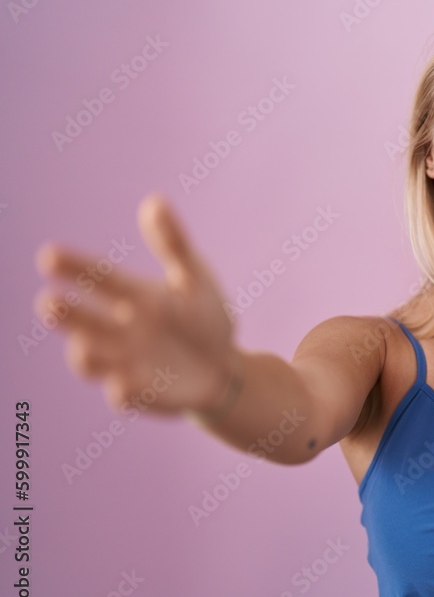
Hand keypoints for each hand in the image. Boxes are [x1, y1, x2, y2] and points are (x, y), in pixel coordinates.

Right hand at [34, 193, 235, 415]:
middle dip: (66, 315)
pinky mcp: (144, 394)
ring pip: (95, 362)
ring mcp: (128, 364)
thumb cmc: (202, 317)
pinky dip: (122, 392)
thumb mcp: (194, 277)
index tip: (48, 256)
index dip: (75, 269)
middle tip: (48, 303)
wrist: (223, 367)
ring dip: (86, 356)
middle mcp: (120, 331)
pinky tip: (122, 385)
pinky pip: (127, 396)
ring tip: (82, 347)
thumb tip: (154, 200)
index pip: (99, 278)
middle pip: (85, 321)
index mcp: (133, 296)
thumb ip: (174, 245)